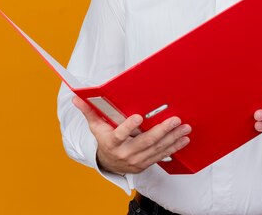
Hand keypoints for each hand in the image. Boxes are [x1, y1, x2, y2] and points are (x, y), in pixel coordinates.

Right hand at [73, 96, 191, 173]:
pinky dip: (174, 147)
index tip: (138, 117)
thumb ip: (89, 111)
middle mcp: (125, 153)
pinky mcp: (146, 163)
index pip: (119, 135)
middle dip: (161, 131)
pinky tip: (184, 139)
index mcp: (112, 142)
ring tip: (185, 128)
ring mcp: (137, 160)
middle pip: (145, 142)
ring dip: (173, 138)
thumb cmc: (104, 139)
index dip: (128, 127)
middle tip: (175, 120)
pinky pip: (162, 156)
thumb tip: (76, 98)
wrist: (109, 163)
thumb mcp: (96, 126)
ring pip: (157, 149)